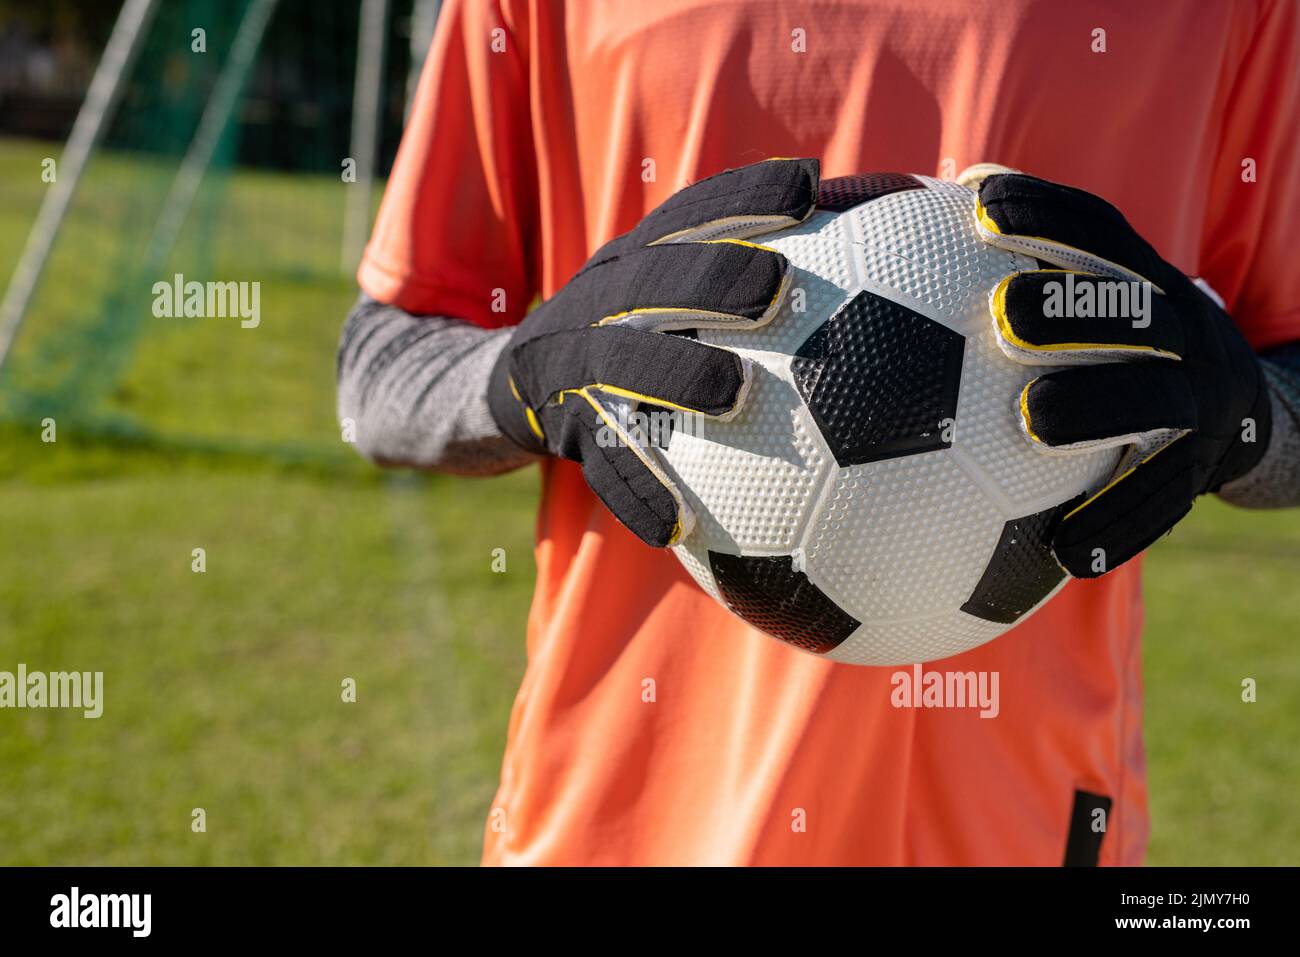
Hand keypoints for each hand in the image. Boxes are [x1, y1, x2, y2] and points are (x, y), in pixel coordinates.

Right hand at [488, 158, 819, 546]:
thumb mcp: (664, 287)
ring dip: (678, 372)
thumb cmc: (629, 332)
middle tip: (776, 287)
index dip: (744, 197)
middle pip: (652, 277)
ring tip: (735, 393)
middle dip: (713, 274)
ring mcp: (576, 363)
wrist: (514, 384)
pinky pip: (604, 464)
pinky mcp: (564, 426)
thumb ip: (742, 265)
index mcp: (635, 260)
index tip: (808, 189)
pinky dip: (639, 492)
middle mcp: (600, 300)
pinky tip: (679, 526)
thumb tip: (862, 234)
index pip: (689, 214)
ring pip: (621, 363)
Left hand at [975, 173, 1271, 576]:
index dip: (1044, 213)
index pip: (1099, 233)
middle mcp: (1179, 336)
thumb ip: (1007, 264)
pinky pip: (1157, 502)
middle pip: (1134, 312)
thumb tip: (905, 208)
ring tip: (1034, 420)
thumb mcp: (1083, 297)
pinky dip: (1115, 524)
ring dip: (1097, 407)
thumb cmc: (1108, 350)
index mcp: (1144, 284)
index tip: (977, 206)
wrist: (1228, 414)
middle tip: (1005, 315)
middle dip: (1072, 308)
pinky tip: (1064, 551)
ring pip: (1155, 404)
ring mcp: (1195, 405)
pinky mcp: (1194, 471)